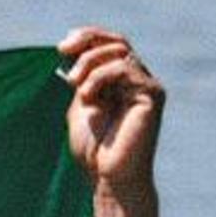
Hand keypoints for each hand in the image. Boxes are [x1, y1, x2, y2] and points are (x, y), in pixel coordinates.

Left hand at [55, 28, 164, 194]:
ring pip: (120, 52)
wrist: (109, 179)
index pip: (109, 44)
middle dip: (87, 44)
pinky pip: (125, 68)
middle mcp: (137, 80)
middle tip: (65, 57)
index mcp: (120, 82)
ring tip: (76, 87)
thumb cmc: (93, 151)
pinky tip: (89, 96)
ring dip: (90, 63)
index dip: (87, 37)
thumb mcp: (80, 106)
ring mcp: (146, 86)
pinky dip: (100, 77)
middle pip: (116, 42)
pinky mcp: (152, 94)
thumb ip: (80, 79)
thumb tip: (70, 49)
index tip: (62, 47)